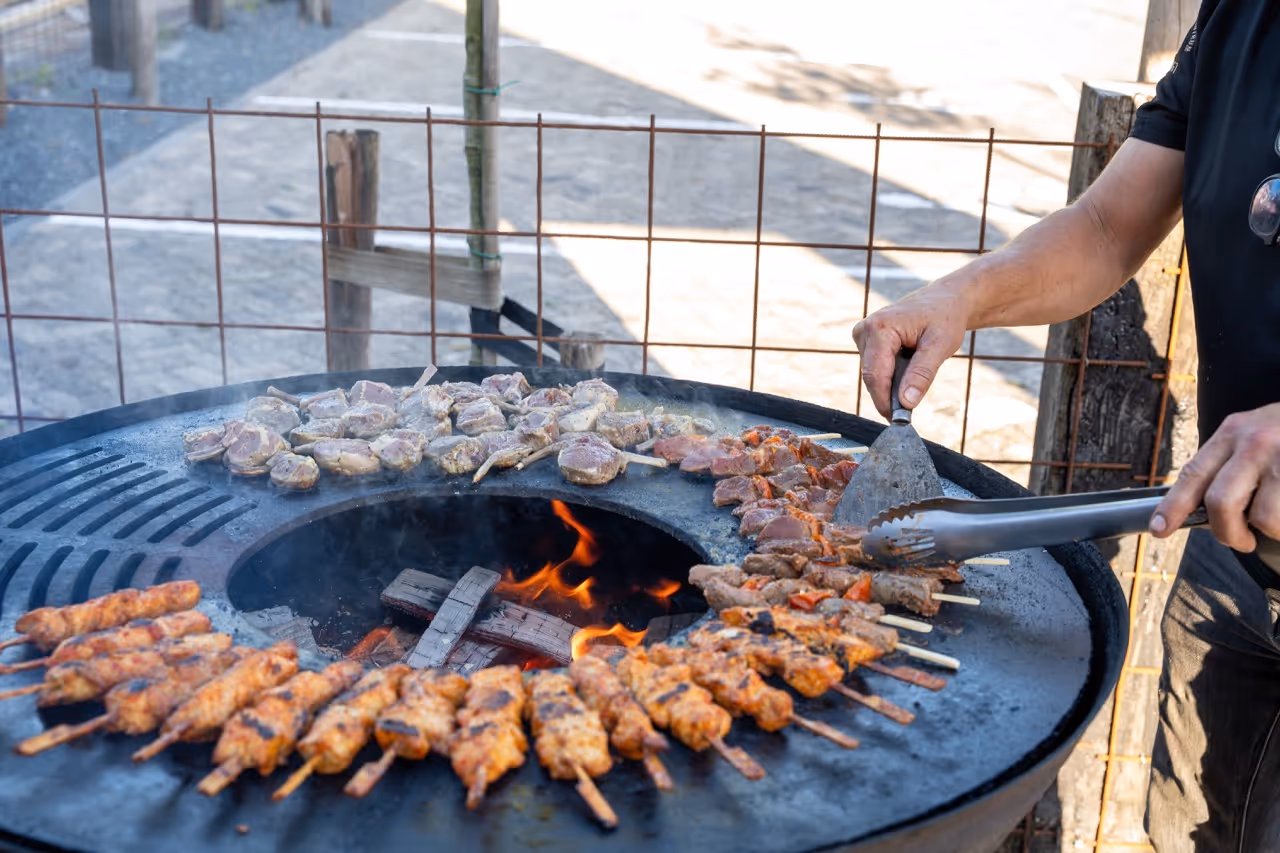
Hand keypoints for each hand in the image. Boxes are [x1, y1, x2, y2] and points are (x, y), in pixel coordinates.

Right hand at [851, 285, 969, 418]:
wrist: (944, 300)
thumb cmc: (945, 318)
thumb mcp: (940, 346)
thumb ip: (922, 374)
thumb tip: (907, 402)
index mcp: (880, 328)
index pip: (875, 375)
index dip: (885, 401)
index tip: (898, 421)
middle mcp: (865, 330)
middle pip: (871, 376)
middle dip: (888, 397)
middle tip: (907, 414)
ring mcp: (863, 335)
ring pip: (872, 374)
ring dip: (890, 386)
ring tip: (914, 384)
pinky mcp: (866, 340)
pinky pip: (874, 368)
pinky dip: (890, 377)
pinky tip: (906, 373)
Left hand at [1150, 403, 1279, 551]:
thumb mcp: (1252, 433)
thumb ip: (1227, 464)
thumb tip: (1199, 510)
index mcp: (1232, 432)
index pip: (1194, 474)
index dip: (1174, 506)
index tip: (1159, 529)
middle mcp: (1255, 442)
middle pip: (1222, 503)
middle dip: (1228, 533)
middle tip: (1241, 540)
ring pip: (1264, 518)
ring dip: (1270, 531)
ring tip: (1278, 522)